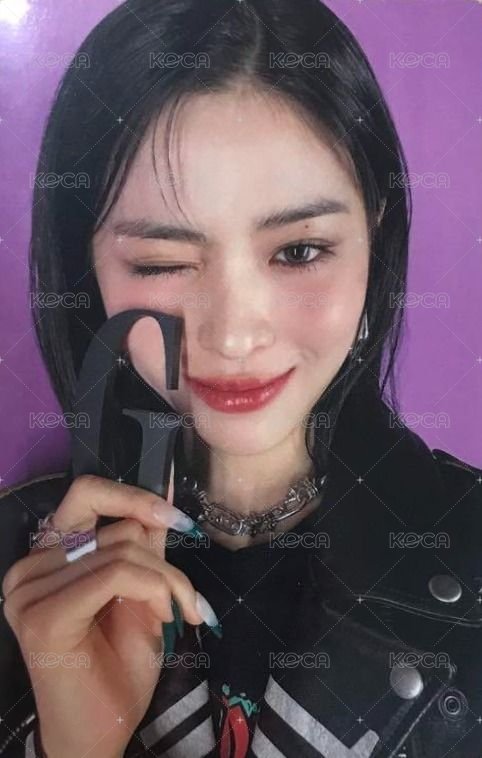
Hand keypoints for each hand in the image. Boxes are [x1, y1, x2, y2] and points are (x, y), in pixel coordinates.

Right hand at [2, 471, 216, 756]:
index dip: (134, 497)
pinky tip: (164, 618)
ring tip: (178, 614)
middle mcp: (29, 568)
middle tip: (186, 599)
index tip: (176, 519)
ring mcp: (30, 590)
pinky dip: (153, 591)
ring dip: (167, 582)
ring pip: (123, 550)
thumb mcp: (141, 593)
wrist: (99, 734)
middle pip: (117, 527)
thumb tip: (166, 495)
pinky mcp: (44, 615)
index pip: (87, 494)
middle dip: (165, 560)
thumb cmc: (118, 669)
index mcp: (47, 557)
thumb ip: (145, 546)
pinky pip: (116, 574)